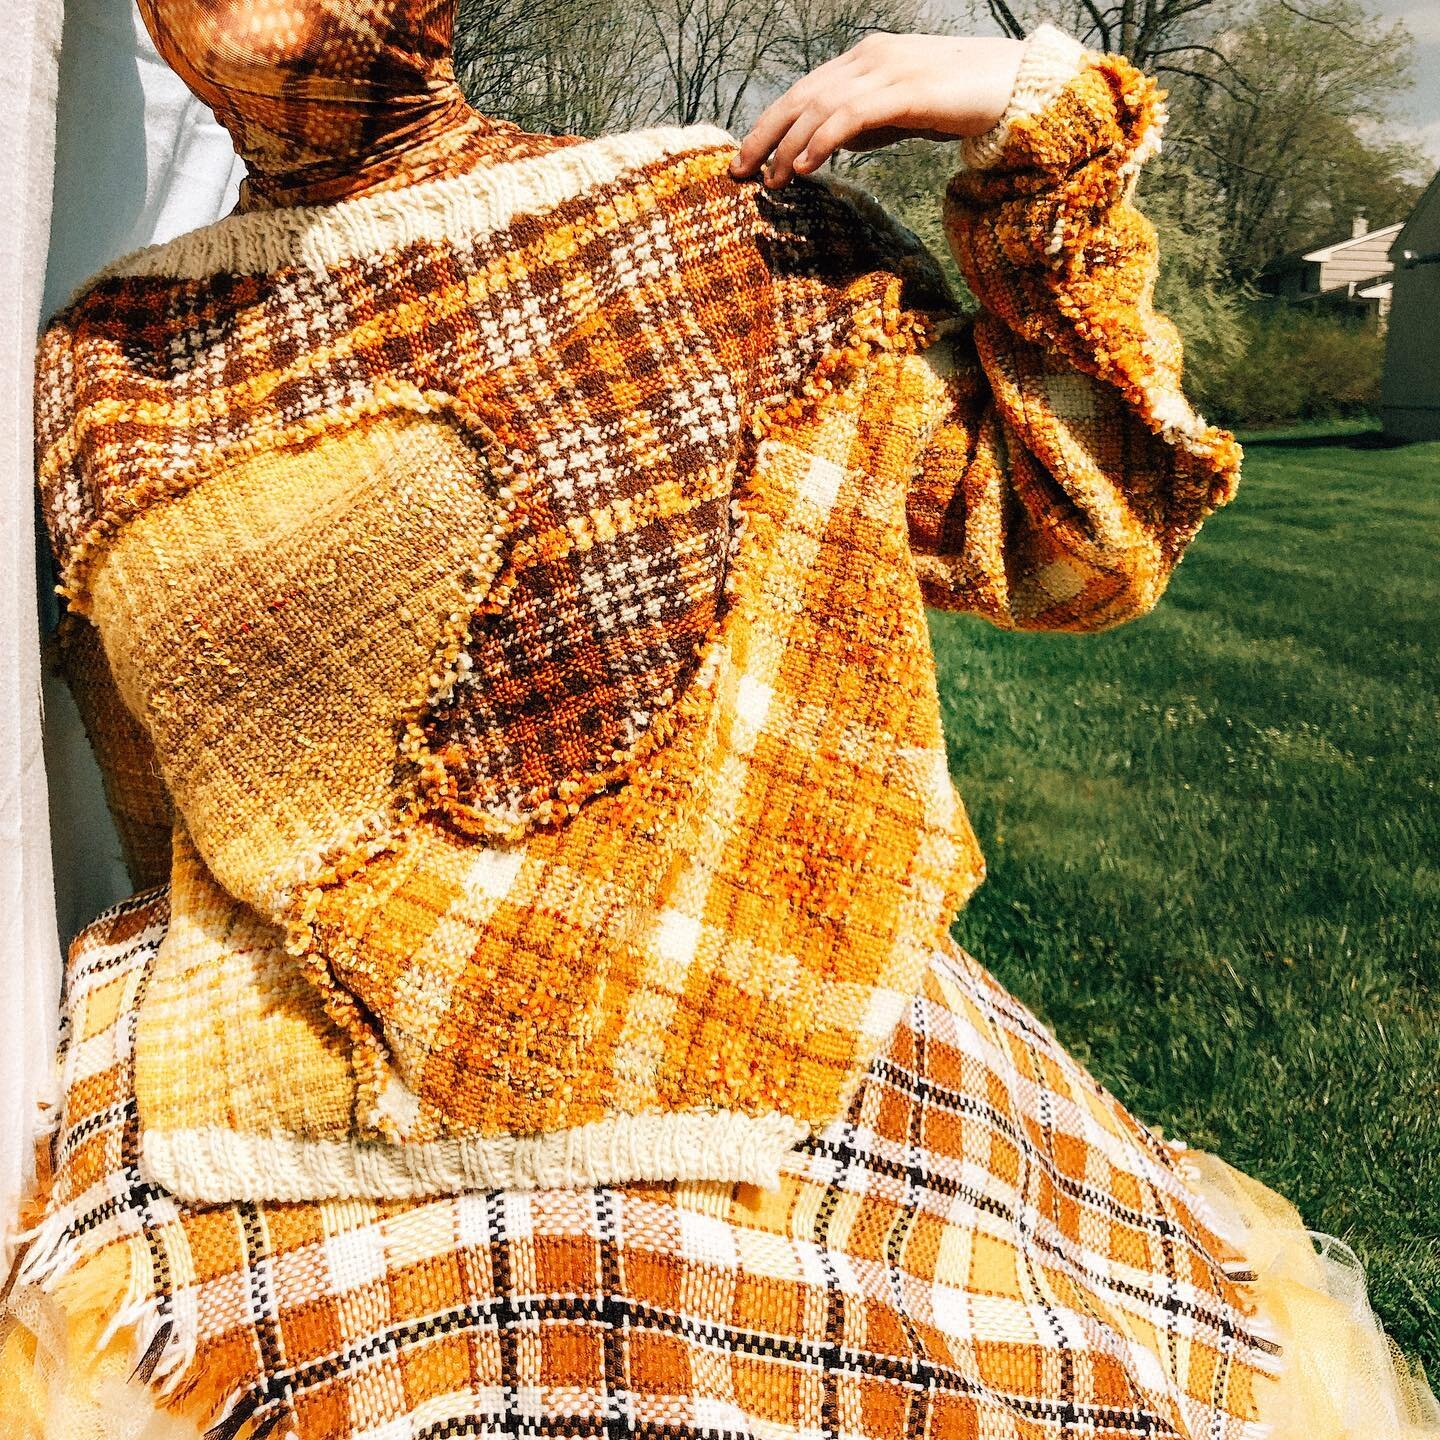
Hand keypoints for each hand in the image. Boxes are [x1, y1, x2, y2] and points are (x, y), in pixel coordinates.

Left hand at [731, 33, 1025, 187]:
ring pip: (819, 107)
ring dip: (788, 146)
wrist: (1020, 87)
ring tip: (771, 181)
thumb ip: (871, 123)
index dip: (771, 123)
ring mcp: (888, 69)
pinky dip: (821, 141)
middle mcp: (870, 56)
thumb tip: (836, 144)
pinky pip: (850, 115)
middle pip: (801, 95)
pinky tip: (803, 167)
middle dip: (764, 134)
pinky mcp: (906, 89)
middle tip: (738, 171)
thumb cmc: (967, 101)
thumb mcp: (907, 112)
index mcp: (867, 58)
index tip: (747, 158)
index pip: (806, 90)